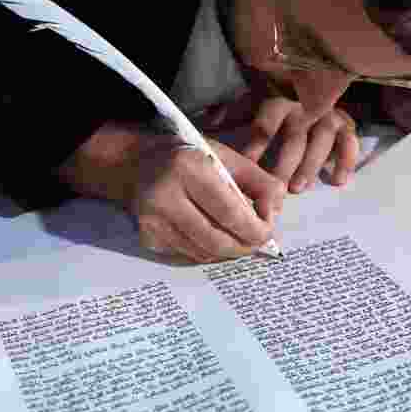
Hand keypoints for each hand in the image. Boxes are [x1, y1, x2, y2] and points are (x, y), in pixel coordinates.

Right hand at [128, 134, 285, 262]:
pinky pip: (188, 254)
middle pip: (217, 240)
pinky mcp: (147, 237)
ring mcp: (152, 220)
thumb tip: (274, 212)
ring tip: (237, 237)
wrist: (136, 165)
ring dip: (228, 250)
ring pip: (204, 253)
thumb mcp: (225, 157)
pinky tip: (210, 234)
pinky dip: (207, 250)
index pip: (229, 212)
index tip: (268, 231)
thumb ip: (258, 181)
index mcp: (187, 167)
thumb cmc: (188, 158)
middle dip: (244, 246)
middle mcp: (165, 195)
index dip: (255, 229)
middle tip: (257, 242)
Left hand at [200, 93, 359, 193]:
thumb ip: (231, 114)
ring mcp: (326, 116)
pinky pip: (349, 143)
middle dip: (286, 163)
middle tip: (278, 187)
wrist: (314, 89)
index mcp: (277, 104)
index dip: (257, 145)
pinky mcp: (345, 126)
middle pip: (295, 136)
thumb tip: (210, 121)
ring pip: (321, 140)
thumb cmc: (273, 110)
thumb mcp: (250, 106)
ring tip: (299, 189)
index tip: (248, 166)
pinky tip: (337, 182)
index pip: (266, 123)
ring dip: (311, 164)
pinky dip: (345, 161)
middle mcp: (303, 108)